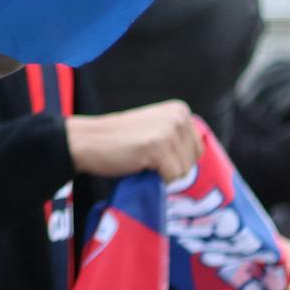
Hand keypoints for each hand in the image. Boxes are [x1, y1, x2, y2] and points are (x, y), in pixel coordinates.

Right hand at [65, 100, 202, 180]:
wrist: (88, 140)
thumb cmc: (120, 139)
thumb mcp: (156, 128)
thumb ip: (178, 135)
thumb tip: (201, 155)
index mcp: (180, 110)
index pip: (198, 149)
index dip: (176, 158)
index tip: (154, 151)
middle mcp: (178, 117)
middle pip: (193, 161)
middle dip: (171, 166)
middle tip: (146, 156)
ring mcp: (169, 132)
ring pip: (183, 172)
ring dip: (162, 173)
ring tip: (141, 159)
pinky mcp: (159, 148)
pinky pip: (170, 177)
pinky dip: (155, 178)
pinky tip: (138, 163)